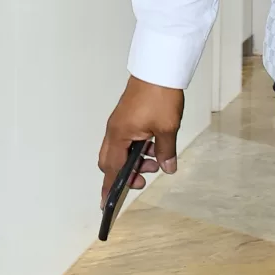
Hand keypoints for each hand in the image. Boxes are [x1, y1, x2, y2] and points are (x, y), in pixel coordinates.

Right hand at [97, 77, 183, 203]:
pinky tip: (154, 146)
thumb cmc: (159, 96)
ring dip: (134, 160)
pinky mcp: (127, 117)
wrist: (158, 70)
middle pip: (112, 162)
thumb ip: (165, 151)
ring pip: (120, 150)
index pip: (112, 170)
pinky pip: (127, 139)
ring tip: (156, 161)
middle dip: (126, 174)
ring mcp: (120, 123)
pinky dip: (137, 147)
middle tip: (144, 179)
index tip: (107, 204)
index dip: (110, 188)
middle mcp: (115, 131)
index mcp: (119, 136)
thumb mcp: (166, 129)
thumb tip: (167, 167)